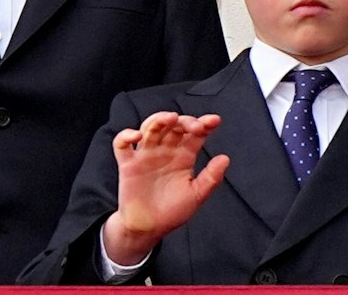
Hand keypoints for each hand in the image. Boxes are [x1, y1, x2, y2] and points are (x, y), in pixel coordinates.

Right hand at [101, 112, 229, 265]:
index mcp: (183, 157)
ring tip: (170, 118)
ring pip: (150, 127)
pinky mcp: (128, 164)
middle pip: (173, 126)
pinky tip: (138, 136)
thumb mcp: (196, 195)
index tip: (214, 121)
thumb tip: (225, 158)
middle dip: (185, 121)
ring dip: (159, 119)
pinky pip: (122, 144)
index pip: (194, 134)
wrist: (149, 228)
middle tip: (195, 127)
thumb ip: (211, 178)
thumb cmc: (172, 212)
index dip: (204, 124)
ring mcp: (146, 155)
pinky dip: (126, 135)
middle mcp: (165, 151)